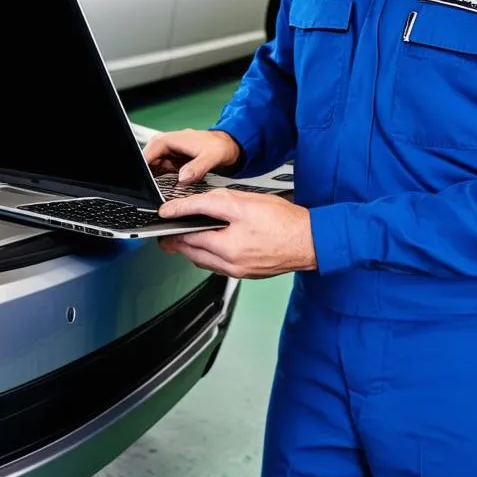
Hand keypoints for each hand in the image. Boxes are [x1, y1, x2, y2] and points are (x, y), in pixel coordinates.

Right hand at [143, 128, 241, 183]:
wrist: (229, 146)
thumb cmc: (221, 146)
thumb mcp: (212, 157)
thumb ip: (197, 167)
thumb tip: (183, 177)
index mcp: (174, 139)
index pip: (152, 149)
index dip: (145, 163)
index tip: (142, 178)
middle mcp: (169, 144)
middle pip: (149, 157)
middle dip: (146, 171)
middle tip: (147, 188)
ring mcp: (170, 153)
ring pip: (153, 164)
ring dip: (151, 176)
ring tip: (152, 190)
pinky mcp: (173, 161)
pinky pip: (160, 169)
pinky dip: (158, 177)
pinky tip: (158, 187)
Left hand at [157, 189, 316, 279]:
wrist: (312, 241)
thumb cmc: (285, 222)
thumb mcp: (245, 203)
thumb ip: (213, 204)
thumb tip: (191, 205)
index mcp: (228, 247)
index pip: (190, 232)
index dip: (175, 219)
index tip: (164, 214)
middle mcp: (230, 264)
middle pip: (192, 252)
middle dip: (176, 240)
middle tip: (165, 230)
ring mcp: (238, 271)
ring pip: (203, 261)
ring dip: (191, 249)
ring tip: (182, 237)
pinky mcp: (246, 273)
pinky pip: (218, 266)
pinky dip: (208, 255)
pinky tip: (209, 245)